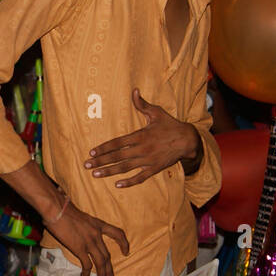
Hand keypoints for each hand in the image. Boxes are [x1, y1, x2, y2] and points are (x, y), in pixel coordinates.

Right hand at [45, 197, 128, 275]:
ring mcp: (89, 242)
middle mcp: (97, 234)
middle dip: (110, 269)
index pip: (117, 233)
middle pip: (107, 255)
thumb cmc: (64, 208)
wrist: (57, 209)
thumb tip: (78, 230)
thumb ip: (84, 225)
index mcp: (98, 224)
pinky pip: (86, 264)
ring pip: (101, 262)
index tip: (126, 252)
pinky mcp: (80, 248)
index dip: (124, 244)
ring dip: (102, 273)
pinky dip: (86, 272)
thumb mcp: (80, 216)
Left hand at [85, 89, 200, 187]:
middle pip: (117, 157)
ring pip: (125, 168)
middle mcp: (142, 149)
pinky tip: (117, 184)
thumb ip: (142, 104)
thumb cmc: (171, 125)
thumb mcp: (157, 112)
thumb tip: (134, 91)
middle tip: (86, 165)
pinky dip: (129, 182)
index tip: (92, 152)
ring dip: (109, 172)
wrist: (188, 140)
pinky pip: (140, 177)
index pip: (117, 143)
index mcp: (140, 135)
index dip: (103, 148)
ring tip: (95, 175)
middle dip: (100, 161)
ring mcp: (148, 160)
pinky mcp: (154, 169)